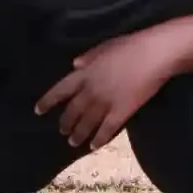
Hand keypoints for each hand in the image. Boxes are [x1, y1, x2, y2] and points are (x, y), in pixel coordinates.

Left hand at [35, 28, 182, 150]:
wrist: (154, 55)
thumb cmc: (130, 46)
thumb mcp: (104, 47)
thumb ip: (88, 58)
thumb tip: (75, 65)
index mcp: (84, 73)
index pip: (59, 90)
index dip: (48, 102)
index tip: (38, 111)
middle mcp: (90, 90)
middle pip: (72, 111)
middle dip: (65, 123)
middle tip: (63, 131)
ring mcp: (105, 103)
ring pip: (86, 124)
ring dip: (78, 134)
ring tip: (73, 143)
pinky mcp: (121, 113)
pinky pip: (106, 130)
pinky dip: (98, 140)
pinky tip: (93, 146)